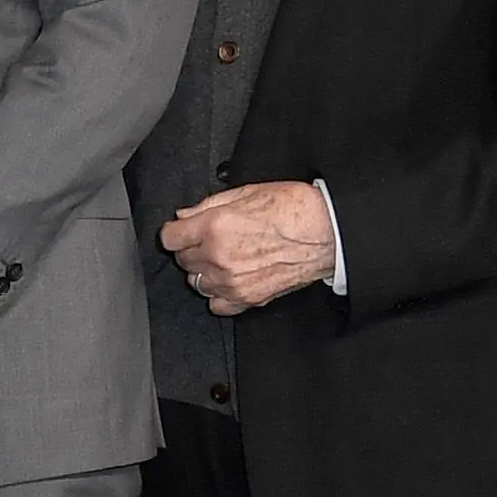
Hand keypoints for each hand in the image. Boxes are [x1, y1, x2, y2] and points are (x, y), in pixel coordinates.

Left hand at [159, 182, 336, 316]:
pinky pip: (217, 305)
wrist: (327, 233)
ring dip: (205, 271)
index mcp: (215, 226)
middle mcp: (219, 256)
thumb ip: (209, 205)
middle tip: (210, 240)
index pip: (169, 238)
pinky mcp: (248, 298)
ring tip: (224, 259)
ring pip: (197, 283)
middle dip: (192, 249)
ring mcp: (232, 281)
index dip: (175, 232)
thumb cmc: (294, 208)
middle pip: (183, 260)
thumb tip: (184, 215)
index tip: (182, 231)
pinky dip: (220, 294)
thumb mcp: (247, 192)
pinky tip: (231, 279)